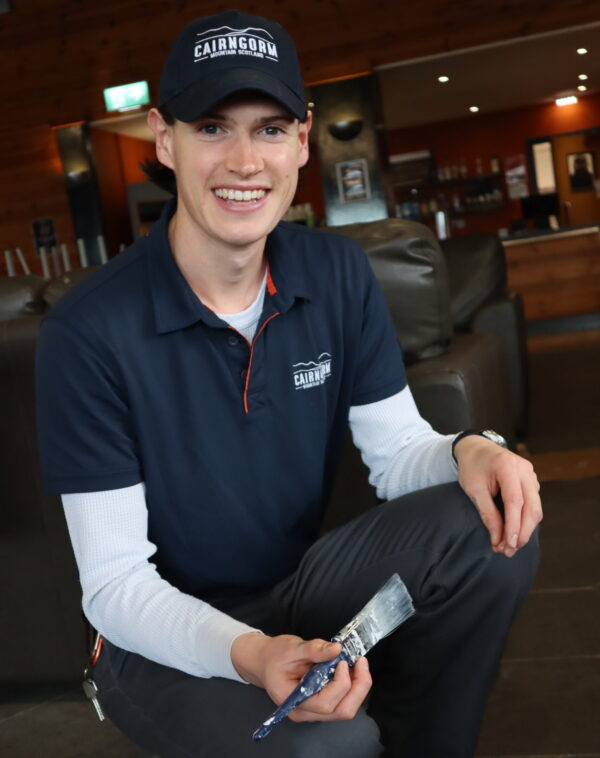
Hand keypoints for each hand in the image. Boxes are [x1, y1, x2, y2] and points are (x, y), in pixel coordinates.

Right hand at [231, 632, 371, 721]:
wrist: (264, 662)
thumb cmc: (274, 655)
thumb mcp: (291, 648)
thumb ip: (313, 649)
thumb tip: (336, 649)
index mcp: (293, 701)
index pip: (324, 703)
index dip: (340, 684)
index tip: (343, 661)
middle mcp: (305, 712)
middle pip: (340, 711)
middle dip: (357, 688)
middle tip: (361, 662)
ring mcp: (313, 711)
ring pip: (345, 709)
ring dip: (358, 687)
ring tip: (358, 664)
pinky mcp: (321, 704)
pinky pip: (342, 702)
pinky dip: (353, 687)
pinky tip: (351, 669)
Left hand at [454, 435, 541, 556]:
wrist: (476, 449)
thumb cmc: (472, 467)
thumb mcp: (473, 489)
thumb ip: (487, 513)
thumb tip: (498, 540)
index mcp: (507, 466)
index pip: (515, 501)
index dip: (513, 525)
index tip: (508, 544)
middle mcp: (524, 469)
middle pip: (531, 507)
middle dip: (522, 533)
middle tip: (509, 551)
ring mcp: (531, 474)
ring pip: (535, 508)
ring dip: (525, 530)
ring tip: (509, 547)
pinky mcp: (532, 481)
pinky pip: (533, 504)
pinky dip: (525, 521)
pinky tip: (514, 533)